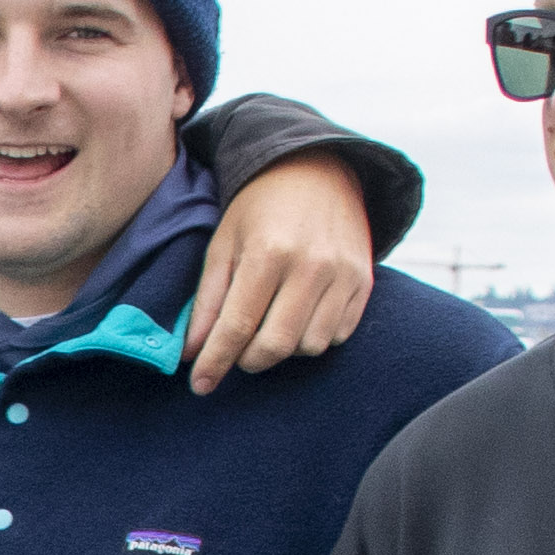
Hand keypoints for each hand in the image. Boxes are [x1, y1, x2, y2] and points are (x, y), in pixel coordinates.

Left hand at [182, 154, 383, 388]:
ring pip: (309, 346)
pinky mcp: (364, 281)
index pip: (238, 326)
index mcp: (268, 253)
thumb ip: (207, 300)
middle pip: (276, 345)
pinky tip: (299, 314)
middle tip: (236, 351)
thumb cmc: (260, 207)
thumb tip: (190, 352)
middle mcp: (311, 265)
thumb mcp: (224, 244)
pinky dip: (314, 336)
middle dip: (248, 360)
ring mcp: (343, 274)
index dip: (216, 361)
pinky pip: (338, 334)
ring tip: (269, 323)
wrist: (317, 169)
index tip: (200, 385)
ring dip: (283, 348)